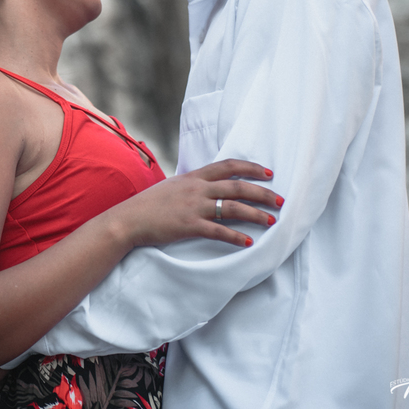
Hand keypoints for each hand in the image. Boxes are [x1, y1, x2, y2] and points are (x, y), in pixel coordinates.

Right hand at [118, 159, 279, 247]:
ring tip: (272, 221)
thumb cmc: (149, 205)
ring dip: (256, 214)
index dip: (250, 168)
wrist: (128, 219)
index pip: (227, 166)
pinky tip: (248, 242)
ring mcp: (193, 207)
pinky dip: (236, 237)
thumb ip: (192, 185)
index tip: (268, 173)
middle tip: (280, 201)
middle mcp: (197, 189)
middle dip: (262, 193)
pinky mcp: (189, 226)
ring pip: (233, 208)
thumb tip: (209, 187)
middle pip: (237, 186)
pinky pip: (218, 231)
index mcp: (193, 177)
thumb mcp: (172, 187)